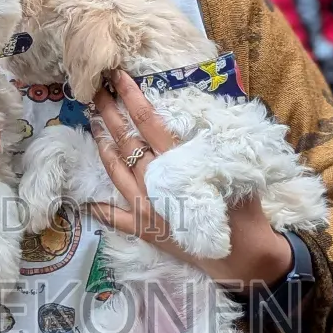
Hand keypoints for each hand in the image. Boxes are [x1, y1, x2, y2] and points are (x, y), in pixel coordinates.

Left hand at [90, 70, 291, 288]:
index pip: (148, 123)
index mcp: (177, 163)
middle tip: (96, 92)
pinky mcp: (145, 230)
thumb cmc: (243, 209)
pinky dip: (102, 210)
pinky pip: (116, 218)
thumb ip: (209, 148)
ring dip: (102, 146)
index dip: (132, 98)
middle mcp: (155, 182)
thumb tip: (196, 123)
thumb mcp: (230, 169)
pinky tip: (88, 202)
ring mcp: (145, 207)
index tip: (118, 77)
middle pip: (126, 142)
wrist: (244, 255)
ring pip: (116, 171)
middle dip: (110, 115)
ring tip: (92, 124)